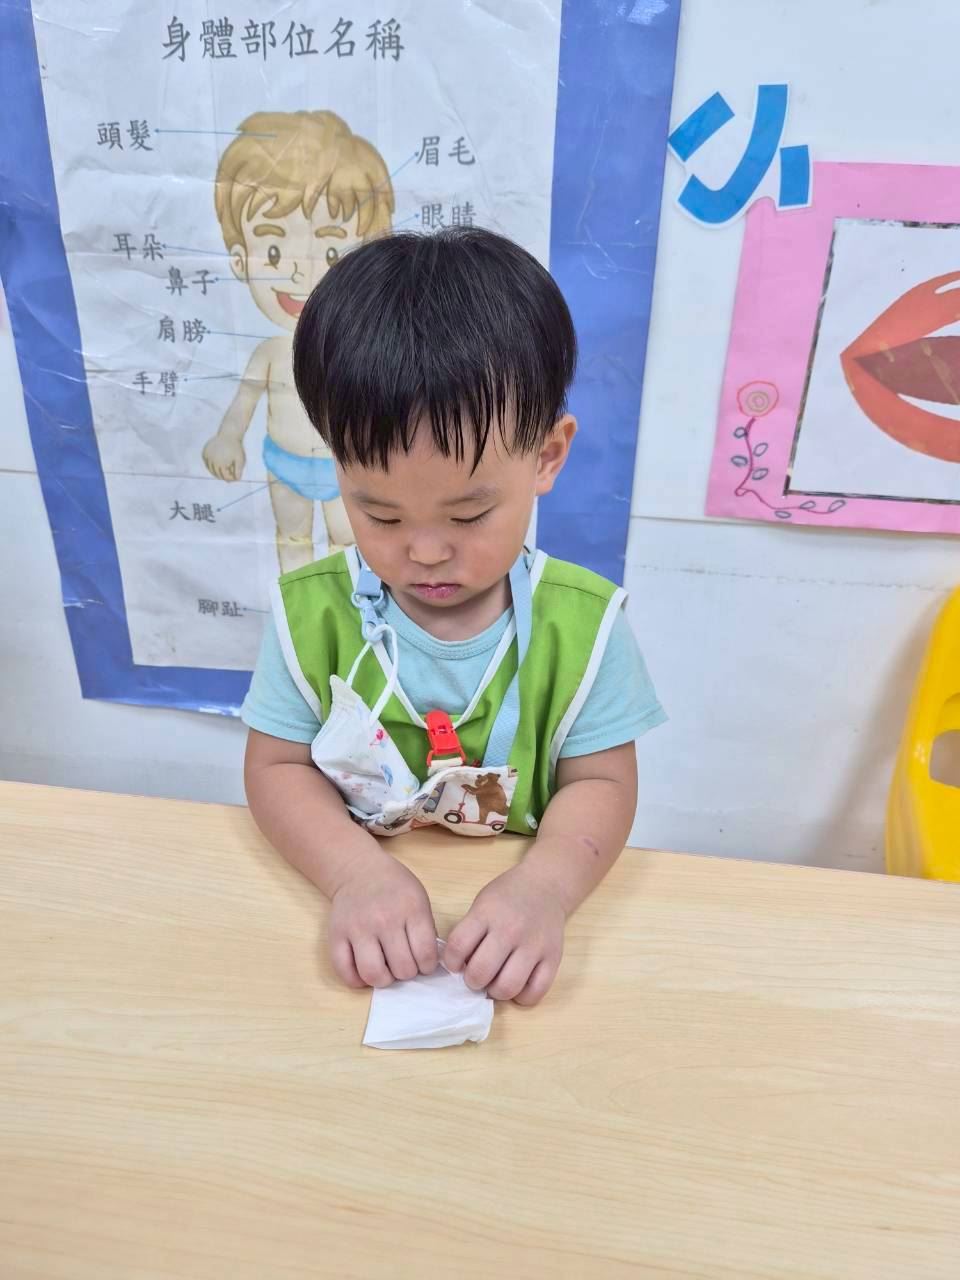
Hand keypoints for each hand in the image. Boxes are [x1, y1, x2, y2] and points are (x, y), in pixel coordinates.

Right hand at [202, 433, 245, 480]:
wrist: (228, 434)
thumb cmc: (236, 448)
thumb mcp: (240, 459)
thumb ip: (239, 470)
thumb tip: (237, 480)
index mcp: (220, 463)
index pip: (225, 476)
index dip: (231, 478)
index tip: (235, 478)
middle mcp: (212, 461)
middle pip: (217, 474)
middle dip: (223, 476)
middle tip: (229, 476)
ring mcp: (207, 457)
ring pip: (210, 469)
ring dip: (216, 472)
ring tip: (224, 470)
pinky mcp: (204, 452)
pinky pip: (207, 463)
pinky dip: (211, 465)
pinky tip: (216, 464)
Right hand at [328, 850, 438, 989]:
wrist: (359, 870)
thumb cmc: (395, 887)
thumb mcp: (420, 899)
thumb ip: (425, 930)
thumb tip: (427, 964)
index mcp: (411, 909)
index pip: (425, 953)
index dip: (427, 966)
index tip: (423, 963)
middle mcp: (384, 919)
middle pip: (402, 968)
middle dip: (407, 973)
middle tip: (404, 964)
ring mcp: (358, 928)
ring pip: (373, 974)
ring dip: (384, 979)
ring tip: (386, 970)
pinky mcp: (336, 936)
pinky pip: (345, 972)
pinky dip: (357, 980)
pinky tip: (365, 972)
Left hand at [444, 863, 565, 1005]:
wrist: (545, 886)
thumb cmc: (507, 896)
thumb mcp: (481, 904)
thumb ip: (469, 932)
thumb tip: (459, 968)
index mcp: (487, 913)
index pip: (458, 947)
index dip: (451, 962)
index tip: (456, 963)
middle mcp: (510, 930)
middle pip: (481, 972)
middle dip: (472, 980)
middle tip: (476, 976)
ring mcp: (534, 946)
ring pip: (507, 987)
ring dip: (495, 991)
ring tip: (495, 982)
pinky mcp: (553, 959)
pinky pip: (534, 993)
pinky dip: (521, 997)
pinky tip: (517, 985)